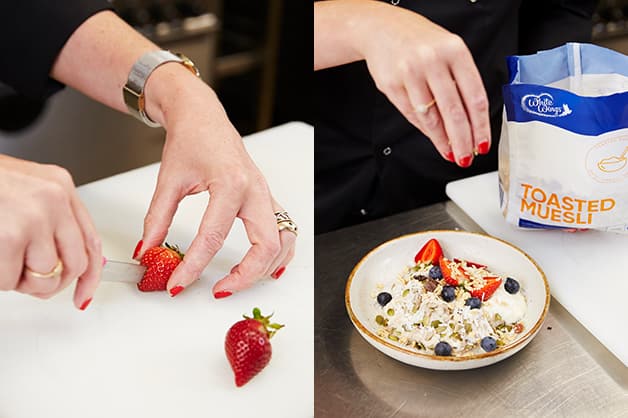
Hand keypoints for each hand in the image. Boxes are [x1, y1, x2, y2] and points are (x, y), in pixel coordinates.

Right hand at [0, 155, 101, 308]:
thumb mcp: (25, 189)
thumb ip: (50, 220)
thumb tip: (62, 263)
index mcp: (60, 186)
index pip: (91, 240)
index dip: (90, 275)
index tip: (83, 294)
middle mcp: (53, 200)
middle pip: (74, 264)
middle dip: (51, 282)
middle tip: (28, 279)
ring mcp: (34, 218)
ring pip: (43, 277)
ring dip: (19, 279)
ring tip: (2, 257)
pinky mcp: (9, 237)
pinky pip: (11, 281)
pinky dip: (0, 278)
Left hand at [135, 64, 295, 296]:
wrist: (203, 116)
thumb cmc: (190, 139)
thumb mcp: (168, 180)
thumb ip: (157, 220)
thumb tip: (148, 251)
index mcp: (230, 183)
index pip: (213, 238)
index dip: (194, 267)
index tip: (178, 284)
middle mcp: (255, 190)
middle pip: (265, 246)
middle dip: (245, 275)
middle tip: (219, 290)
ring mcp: (266, 194)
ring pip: (283, 242)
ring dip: (266, 268)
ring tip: (240, 282)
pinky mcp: (267, 198)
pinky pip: (285, 231)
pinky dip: (279, 254)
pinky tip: (266, 267)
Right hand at [348, 1, 490, 166]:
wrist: (382, 29)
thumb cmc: (420, 42)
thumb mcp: (448, 51)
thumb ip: (461, 82)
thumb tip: (471, 122)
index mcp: (455, 51)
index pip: (474, 96)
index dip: (480, 126)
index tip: (482, 143)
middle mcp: (432, 61)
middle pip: (453, 111)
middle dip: (462, 140)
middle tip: (466, 157)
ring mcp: (410, 73)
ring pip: (431, 117)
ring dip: (443, 140)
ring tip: (451, 153)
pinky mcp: (392, 85)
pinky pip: (412, 115)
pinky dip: (425, 130)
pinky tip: (434, 137)